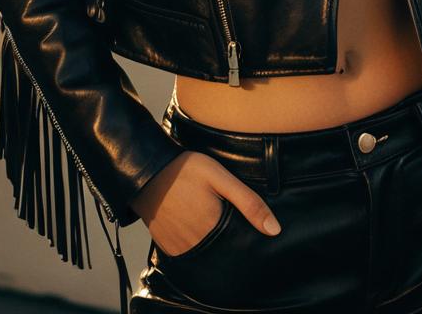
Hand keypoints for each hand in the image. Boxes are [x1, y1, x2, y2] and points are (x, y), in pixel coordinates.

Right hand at [129, 150, 281, 255]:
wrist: (147, 172)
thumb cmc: (186, 170)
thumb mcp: (221, 178)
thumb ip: (248, 203)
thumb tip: (274, 229)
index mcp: (214, 227)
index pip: (240, 241)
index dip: (246, 231)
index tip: (243, 217)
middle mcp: (197, 244)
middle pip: (224, 247)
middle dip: (229, 234)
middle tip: (221, 210)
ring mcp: (180, 248)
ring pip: (207, 251)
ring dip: (212, 239)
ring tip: (207, 214)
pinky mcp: (168, 248)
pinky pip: (189, 251)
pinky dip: (196, 241)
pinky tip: (195, 222)